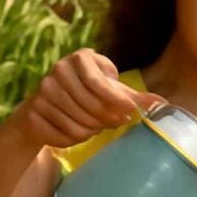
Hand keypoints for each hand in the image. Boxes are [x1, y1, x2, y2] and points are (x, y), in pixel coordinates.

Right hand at [16, 49, 164, 147]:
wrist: (45, 105)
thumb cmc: (86, 94)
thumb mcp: (110, 90)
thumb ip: (134, 97)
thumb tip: (163, 105)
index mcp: (80, 58)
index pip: (99, 83)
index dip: (116, 101)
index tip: (130, 113)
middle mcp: (58, 69)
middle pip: (90, 105)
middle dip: (107, 119)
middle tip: (115, 122)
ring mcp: (43, 90)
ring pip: (77, 122)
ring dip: (92, 130)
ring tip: (96, 126)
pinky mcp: (33, 111)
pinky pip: (62, 133)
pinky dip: (75, 138)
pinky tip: (78, 132)